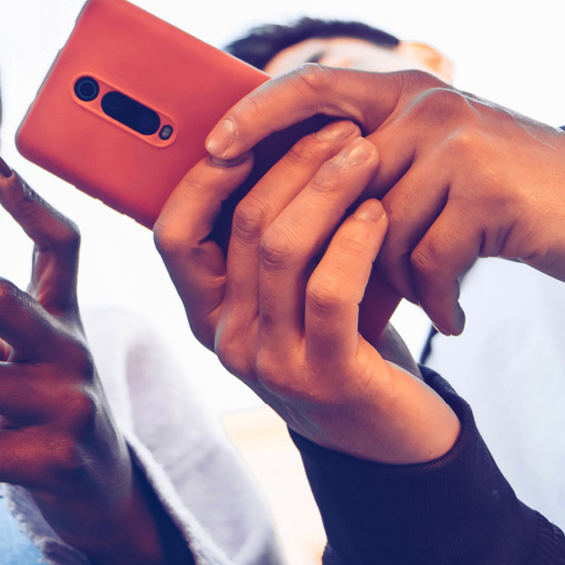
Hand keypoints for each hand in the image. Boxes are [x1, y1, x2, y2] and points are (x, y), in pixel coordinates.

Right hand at [155, 120, 459, 463]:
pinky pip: (329, 291)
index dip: (203, 177)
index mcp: (206, 311)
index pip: (173, 233)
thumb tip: (269, 136)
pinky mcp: (325, 379)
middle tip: (339, 128)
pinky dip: (354, 240)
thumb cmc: (343, 342)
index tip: (249, 128)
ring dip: (327, 189)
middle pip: (240, 226)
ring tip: (365, 154)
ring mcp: (270, 363)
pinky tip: (378, 212)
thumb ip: (269, 239)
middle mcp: (226, 338)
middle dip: (291, 163)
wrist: (391, 437)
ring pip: (281, 250)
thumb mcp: (290, 293)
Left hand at [207, 65, 564, 334]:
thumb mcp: (431, 160)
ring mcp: (459, 143)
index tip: (213, 151)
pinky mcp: (490, 190)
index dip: (256, 115)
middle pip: (336, 182)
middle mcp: (426, 105)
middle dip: (333, 246)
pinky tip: (450, 316)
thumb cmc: (499, 195)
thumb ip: (367, 161)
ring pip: (379, 228)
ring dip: (392, 280)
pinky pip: (427, 258)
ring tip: (416, 301)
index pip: (310, 85)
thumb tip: (269, 193)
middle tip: (338, 294)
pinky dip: (435, 298)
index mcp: (402, 90)